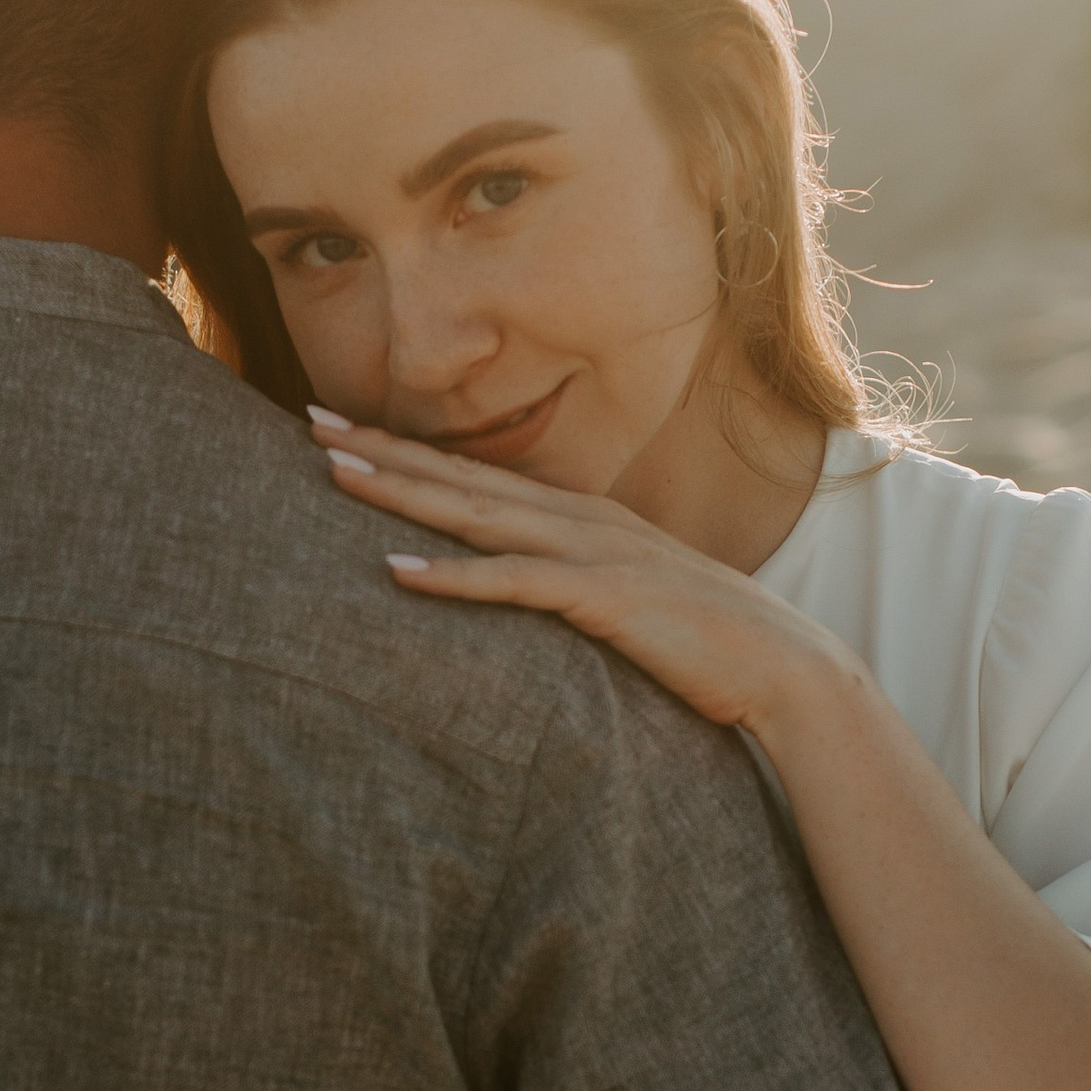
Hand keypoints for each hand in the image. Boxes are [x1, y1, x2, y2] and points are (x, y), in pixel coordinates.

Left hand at [311, 416, 847, 733]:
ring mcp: (591, 553)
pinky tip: (396, 572)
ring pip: (476, 515)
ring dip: (401, 492)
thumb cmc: (704, 643)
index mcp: (581, 516)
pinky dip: (452, 576)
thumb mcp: (626, 599)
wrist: (783, 669)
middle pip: (461, 478)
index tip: (343, 429)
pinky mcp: (602, 598)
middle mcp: (579, 520)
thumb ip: (575, 584)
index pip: (476, 475)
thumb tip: (526, 592)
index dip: (407, 449)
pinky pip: (512, 584)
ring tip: (335, 472)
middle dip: (383, 447)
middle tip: (307, 421)